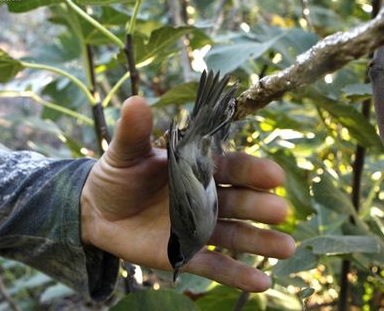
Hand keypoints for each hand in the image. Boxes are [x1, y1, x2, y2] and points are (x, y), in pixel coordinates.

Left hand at [80, 96, 294, 291]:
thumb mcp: (125, 153)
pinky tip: (262, 283)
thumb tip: (135, 100)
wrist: (97, 210)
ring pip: (235, 235)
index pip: (230, 168)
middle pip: (238, 201)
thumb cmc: (116, 176)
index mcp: (196, 169)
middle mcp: (204, 198)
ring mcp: (197, 228)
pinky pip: (214, 266)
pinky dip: (237, 274)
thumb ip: (134, 132)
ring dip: (261, 241)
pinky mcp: (184, 255)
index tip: (274, 175)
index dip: (252, 171)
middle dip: (259, 206)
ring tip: (287, 247)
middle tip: (281, 210)